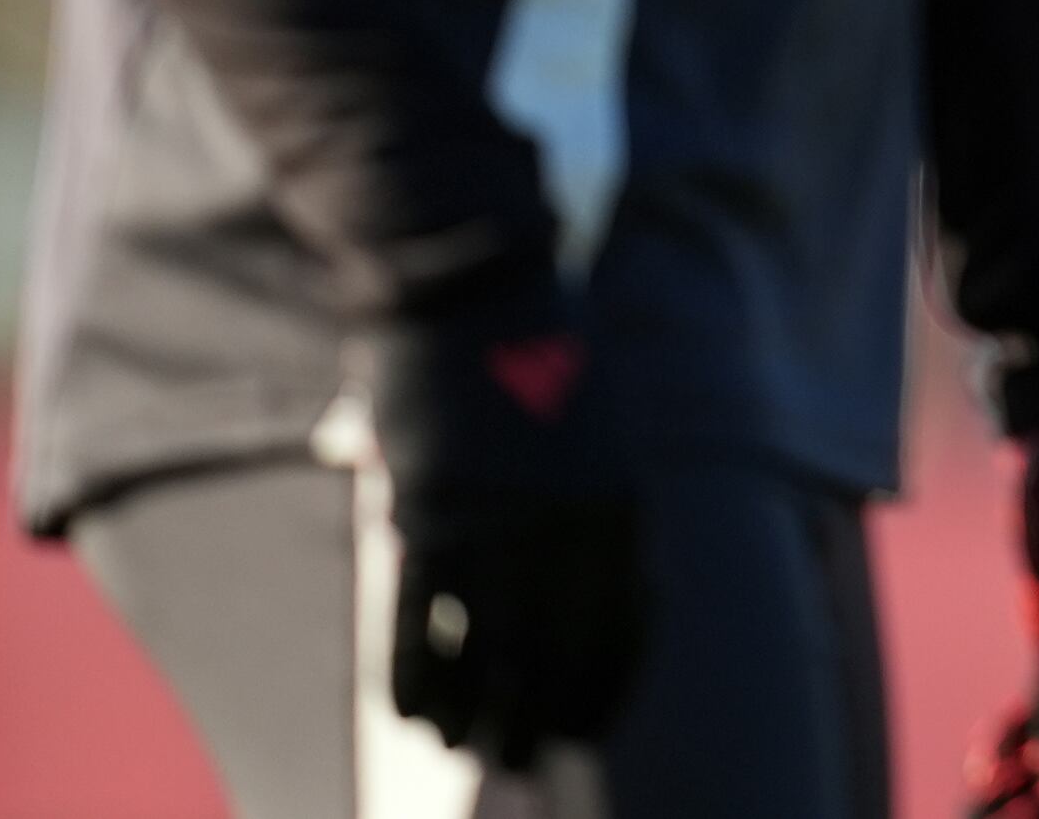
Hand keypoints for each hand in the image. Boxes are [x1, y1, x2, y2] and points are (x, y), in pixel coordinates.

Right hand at [368, 294, 647, 766]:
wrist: (479, 280)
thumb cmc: (541, 345)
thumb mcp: (596, 424)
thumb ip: (594, 502)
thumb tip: (613, 577)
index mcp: (620, 496)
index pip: (626, 621)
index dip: (606, 683)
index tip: (589, 721)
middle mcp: (566, 521)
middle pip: (556, 654)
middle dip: (541, 717)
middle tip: (524, 759)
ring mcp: (494, 520)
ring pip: (484, 653)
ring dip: (474, 714)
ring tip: (466, 748)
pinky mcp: (426, 513)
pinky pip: (416, 622)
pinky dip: (414, 677)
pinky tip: (412, 713)